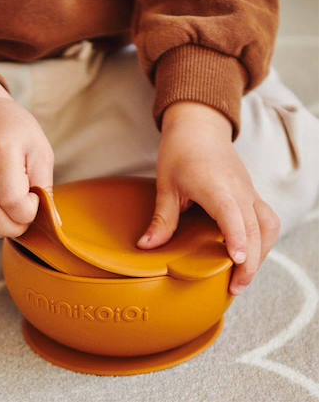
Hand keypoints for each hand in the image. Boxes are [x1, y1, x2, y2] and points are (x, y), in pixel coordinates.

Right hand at [0, 79, 53, 237]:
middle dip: (17, 228)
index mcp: (3, 152)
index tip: (35, 198)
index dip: (29, 211)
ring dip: (1, 231)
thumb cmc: (19, 133)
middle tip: (27, 216)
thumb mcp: (40, 152)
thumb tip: (52, 222)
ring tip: (14, 218)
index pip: (13, 201)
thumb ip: (45, 186)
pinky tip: (0, 218)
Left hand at [137, 102, 280, 294]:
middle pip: (257, 229)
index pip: (233, 215)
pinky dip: (263, 240)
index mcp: (216, 186)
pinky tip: (248, 253)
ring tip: (244, 276)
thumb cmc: (181, 151)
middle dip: (251, 262)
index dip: (237, 238)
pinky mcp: (250, 192)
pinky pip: (266, 219)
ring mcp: (249, 191)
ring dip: (263, 253)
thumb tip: (146, 246)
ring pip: (269, 226)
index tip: (238, 262)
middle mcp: (239, 190)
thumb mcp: (166, 185)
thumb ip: (161, 218)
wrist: (199, 126)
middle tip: (235, 289)